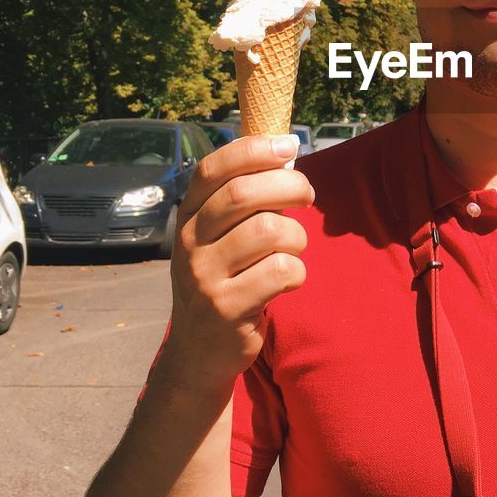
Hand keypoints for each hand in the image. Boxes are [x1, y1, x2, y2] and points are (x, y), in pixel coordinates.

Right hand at [158, 134, 311, 394]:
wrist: (198, 350)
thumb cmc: (224, 277)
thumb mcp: (217, 236)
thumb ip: (242, 198)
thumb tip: (285, 149)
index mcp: (188, 215)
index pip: (213, 169)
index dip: (254, 150)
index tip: (289, 145)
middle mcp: (189, 242)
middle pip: (244, 195)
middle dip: (289, 186)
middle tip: (308, 196)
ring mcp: (203, 276)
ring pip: (268, 231)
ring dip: (296, 235)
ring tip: (293, 248)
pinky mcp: (225, 308)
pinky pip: (280, 272)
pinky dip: (297, 271)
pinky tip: (288, 279)